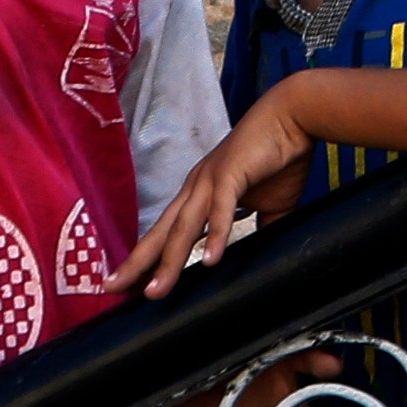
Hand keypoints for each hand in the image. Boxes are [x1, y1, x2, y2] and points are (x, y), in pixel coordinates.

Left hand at [131, 93, 311, 296]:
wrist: (294, 116)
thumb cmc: (279, 156)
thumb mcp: (270, 204)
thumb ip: (263, 229)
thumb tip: (267, 254)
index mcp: (200, 193)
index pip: (168, 233)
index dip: (149, 258)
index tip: (131, 283)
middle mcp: (196, 188)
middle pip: (161, 233)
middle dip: (136, 263)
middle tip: (112, 288)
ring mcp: (210, 180)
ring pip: (183, 228)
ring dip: (168, 261)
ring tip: (155, 290)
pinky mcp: (231, 174)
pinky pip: (220, 210)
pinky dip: (215, 235)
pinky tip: (210, 260)